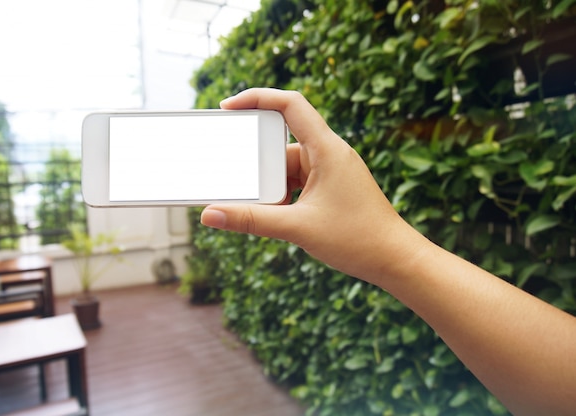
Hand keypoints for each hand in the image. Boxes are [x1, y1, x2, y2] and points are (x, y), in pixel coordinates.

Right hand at [201, 88, 425, 284]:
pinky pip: (299, 181)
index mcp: (328, 149)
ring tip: (263, 209)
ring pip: (288, 167)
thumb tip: (210, 214)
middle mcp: (330, 153)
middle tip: (243, 185)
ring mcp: (332, 170)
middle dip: (260, 166)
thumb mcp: (297, 228)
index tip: (228, 107)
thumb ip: (251, 220)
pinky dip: (284, 195)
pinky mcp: (332, 187)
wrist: (396, 260)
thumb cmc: (358, 240)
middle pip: (282, 144)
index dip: (257, 97)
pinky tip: (278, 215)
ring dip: (272, 186)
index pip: (290, 104)